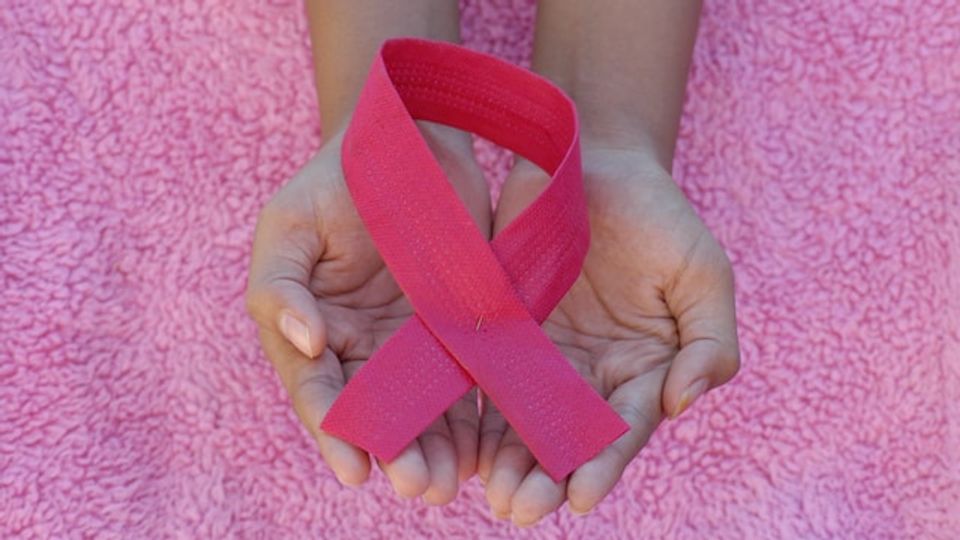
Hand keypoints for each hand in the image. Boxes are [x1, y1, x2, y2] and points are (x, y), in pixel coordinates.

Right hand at [245, 122, 490, 503]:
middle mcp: (360, 347)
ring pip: (422, 409)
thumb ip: (282, 287)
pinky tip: (487, 447)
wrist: (409, 141)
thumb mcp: (290, 226)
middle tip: (419, 487)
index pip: (319, 390)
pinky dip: (473, 416)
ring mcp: (410, 342)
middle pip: (375, 413)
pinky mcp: (458, 328)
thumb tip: (308, 346)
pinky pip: (465, 379)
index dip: (335, 432)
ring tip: (453, 483)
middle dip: (396, 453)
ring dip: (436, 449)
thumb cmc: (336, 182)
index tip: (356, 470)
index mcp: (311, 329)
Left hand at [478, 146, 739, 524]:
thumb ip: (709, 341)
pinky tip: (460, 444)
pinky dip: (472, 413)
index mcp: (642, 370)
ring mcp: (541, 357)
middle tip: (520, 510)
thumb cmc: (657, 217)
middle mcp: (590, 375)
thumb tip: (683, 402)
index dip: (604, 464)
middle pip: (567, 439)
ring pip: (521, 421)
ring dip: (506, 461)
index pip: (624, 428)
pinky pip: (483, 378)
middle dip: (546, 477)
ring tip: (492, 495)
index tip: (582, 497)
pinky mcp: (500, 331)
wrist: (592, 164)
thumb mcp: (701, 272)